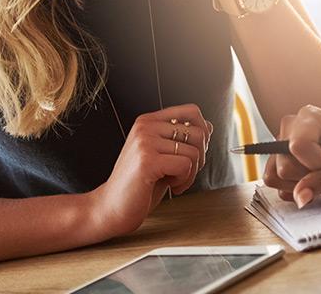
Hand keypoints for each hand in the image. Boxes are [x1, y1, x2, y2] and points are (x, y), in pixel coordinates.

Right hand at [88, 104, 213, 236]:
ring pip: (194, 151)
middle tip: (183, 173)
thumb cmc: (140, 184)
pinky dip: (184, 180)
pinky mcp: (147, 160)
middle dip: (200, 158)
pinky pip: (186, 165)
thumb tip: (209, 126)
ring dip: (191, 173)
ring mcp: (145, 141)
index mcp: (149, 121)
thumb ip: (181, 139)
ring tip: (174, 181)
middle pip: (199, 133)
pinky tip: (170, 186)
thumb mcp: (163, 155)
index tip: (192, 153)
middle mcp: (146, 126)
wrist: (111, 208)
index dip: (203, 133)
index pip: (192, 111)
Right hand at [263, 106, 320, 207]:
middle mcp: (290, 127)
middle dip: (309, 175)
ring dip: (299, 183)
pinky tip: (310, 180)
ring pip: (275, 176)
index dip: (316, 162)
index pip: (298, 146)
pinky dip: (293, 188)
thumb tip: (300, 198)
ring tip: (319, 174)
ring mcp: (279, 144)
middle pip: (285, 166)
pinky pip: (274, 183)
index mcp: (310, 117)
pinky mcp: (275, 161)